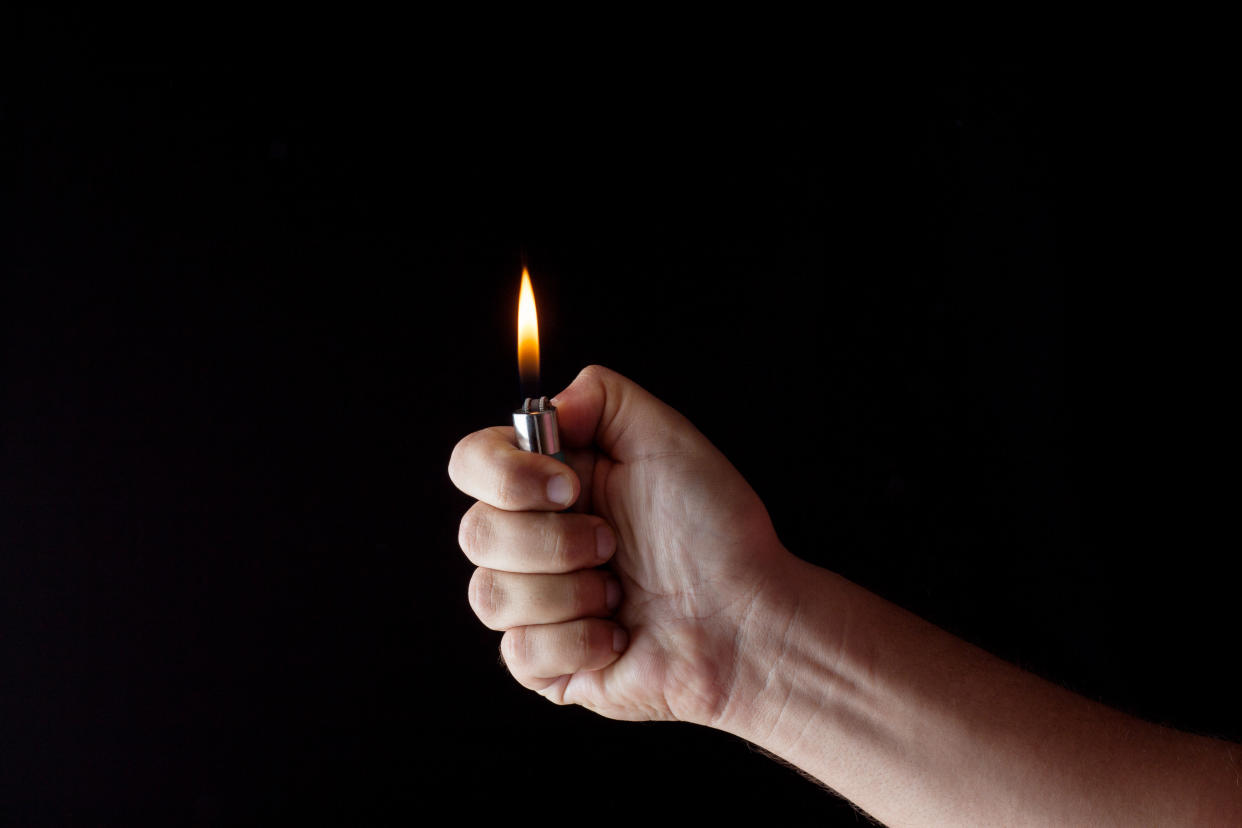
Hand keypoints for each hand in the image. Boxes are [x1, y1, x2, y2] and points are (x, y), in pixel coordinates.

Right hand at [449, 365, 797, 724]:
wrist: (745, 620)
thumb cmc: (715, 531)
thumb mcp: (665, 437)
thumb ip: (600, 395)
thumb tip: (542, 407)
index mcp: (548, 484)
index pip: (471, 462)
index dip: (507, 476)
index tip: (572, 487)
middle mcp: (532, 540)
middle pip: (474, 532)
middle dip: (555, 541)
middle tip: (613, 544)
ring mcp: (532, 605)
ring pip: (488, 595)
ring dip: (569, 593)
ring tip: (619, 593)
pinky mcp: (543, 663)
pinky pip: (517, 651)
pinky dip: (580, 642)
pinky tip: (618, 636)